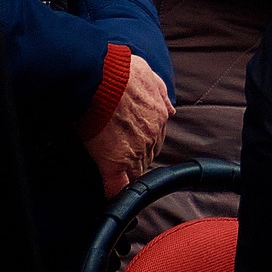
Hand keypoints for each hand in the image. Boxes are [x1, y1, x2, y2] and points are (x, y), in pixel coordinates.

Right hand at [82, 54, 171, 197]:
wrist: (101, 77)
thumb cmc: (119, 71)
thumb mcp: (149, 75)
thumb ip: (161, 93)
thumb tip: (170, 109)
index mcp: (159, 116)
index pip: (157, 138)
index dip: (146, 145)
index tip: (138, 148)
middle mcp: (151, 135)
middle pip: (148, 156)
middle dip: (139, 161)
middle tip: (127, 166)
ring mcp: (133, 150)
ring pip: (135, 172)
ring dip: (128, 176)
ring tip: (120, 184)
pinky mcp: (113, 161)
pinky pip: (116, 185)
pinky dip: (115, 194)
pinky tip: (111, 200)